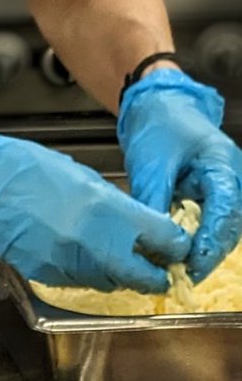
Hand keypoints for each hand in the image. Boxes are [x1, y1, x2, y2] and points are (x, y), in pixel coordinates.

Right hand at [0, 115, 189, 291]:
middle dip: (154, 272)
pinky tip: (78, 251)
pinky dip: (88, 272)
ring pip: (111, 282)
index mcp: (103, 210)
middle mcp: (89, 243)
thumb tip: (135, 222)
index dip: (173, 244)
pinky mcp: (46, 275)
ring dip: (120, 272)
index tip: (174, 243)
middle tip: (156, 263)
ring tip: (113, 253)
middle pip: (143, 276)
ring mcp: (66, 263)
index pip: (161, 240)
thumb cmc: (20, 169)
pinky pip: (80, 281)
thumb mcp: (79, 175)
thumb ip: (113, 203)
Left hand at [117, 69, 241, 282]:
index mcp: (222, 166)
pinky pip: (208, 222)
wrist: (157, 104)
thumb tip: (151, 237)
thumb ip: (154, 199)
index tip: (192, 264)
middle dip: (208, 253)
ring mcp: (222, 187)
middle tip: (184, 276)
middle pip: (229, 226)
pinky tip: (177, 253)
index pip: (225, 211)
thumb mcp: (152, 163)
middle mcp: (231, 179)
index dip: (210, 242)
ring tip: (179, 270)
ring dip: (202, 248)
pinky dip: (195, 238)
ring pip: (220, 228)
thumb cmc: (159, 125)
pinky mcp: (208, 194)